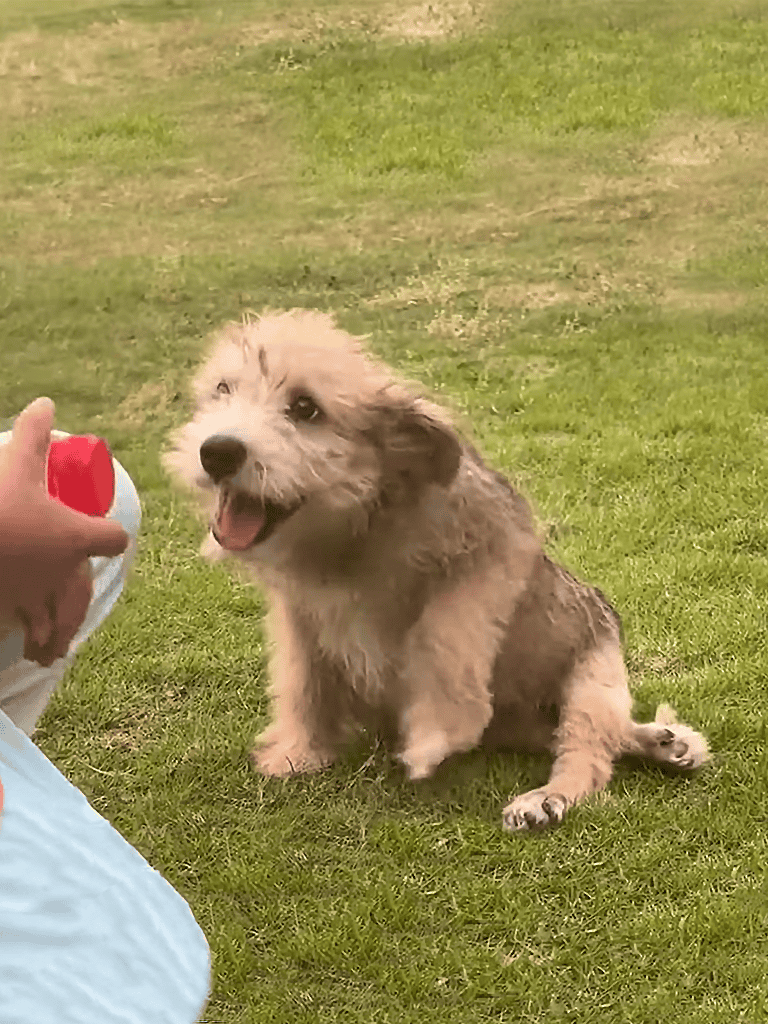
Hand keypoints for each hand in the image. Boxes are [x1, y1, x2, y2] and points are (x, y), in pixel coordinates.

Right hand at [0, 398, 128, 662]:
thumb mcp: (16, 468)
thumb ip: (35, 436)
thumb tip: (46, 403)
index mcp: (76, 538)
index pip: (114, 539)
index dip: (108, 532)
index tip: (98, 529)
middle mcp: (64, 575)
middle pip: (85, 592)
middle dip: (79, 596)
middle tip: (74, 590)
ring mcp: (37, 600)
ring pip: (57, 623)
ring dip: (57, 633)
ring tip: (53, 647)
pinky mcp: (9, 617)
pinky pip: (28, 635)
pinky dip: (31, 643)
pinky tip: (30, 650)